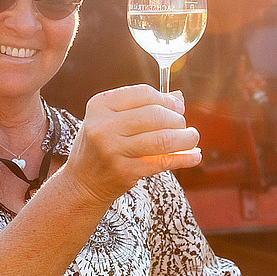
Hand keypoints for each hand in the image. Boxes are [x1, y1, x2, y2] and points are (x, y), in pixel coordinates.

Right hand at [63, 84, 201, 206]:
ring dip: (185, 138)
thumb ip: (142, 106)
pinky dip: (184, 158)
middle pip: (155, 115)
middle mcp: (103, 126)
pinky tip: (194, 156)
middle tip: (182, 125)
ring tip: (192, 138)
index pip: (143, 93)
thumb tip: (178, 96)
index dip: (166, 99)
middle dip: (177, 119)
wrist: (83, 181)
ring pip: (162, 139)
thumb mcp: (112, 119)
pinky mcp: (124, 171)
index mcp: (99, 106)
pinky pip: (163, 162)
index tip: (178, 107)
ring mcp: (112, 150)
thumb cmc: (102, 144)